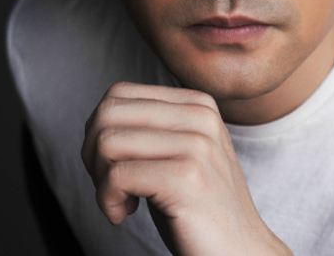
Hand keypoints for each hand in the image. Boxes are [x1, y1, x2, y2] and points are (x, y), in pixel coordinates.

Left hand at [82, 82, 291, 255]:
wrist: (240, 249)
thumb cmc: (199, 206)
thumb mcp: (179, 152)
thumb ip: (152, 127)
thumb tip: (99, 116)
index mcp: (197, 103)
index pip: (120, 93)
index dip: (100, 130)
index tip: (113, 163)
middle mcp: (199, 115)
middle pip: (109, 113)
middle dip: (92, 153)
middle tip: (109, 185)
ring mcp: (196, 144)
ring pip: (108, 142)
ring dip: (100, 181)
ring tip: (120, 201)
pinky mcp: (187, 177)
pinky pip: (117, 176)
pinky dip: (107, 200)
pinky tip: (124, 214)